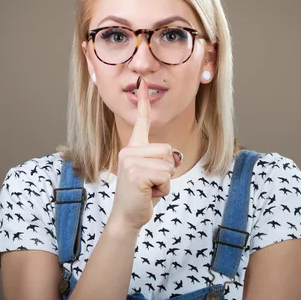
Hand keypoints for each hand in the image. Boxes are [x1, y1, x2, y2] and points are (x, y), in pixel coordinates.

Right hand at [109, 76, 181, 229]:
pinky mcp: (136, 173)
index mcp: (132, 149)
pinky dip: (163, 189)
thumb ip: (159, 161)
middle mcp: (129, 151)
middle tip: (150, 184)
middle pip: (168, 150)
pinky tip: (148, 194)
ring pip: (169, 164)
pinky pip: (166, 176)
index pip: (140, 121)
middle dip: (167, 171)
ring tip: (149, 189)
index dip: (143, 101)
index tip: (142, 82)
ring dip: (165, 181)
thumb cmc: (141, 196)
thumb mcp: (150, 174)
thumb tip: (173, 157)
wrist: (127, 217)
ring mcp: (130, 161)